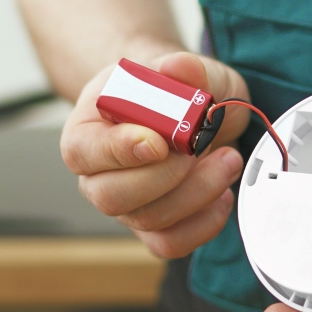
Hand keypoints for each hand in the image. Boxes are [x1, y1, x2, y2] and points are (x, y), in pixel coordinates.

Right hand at [62, 52, 250, 258]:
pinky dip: (202, 225)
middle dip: (164, 178)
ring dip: (194, 194)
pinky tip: (222, 195)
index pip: (84, 152)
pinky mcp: (154, 227)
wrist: (187, 109)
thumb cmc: (174, 89)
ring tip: (226, 160)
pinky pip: (169, 243)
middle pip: (111, 197)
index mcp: (86, 129)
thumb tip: (179, 67)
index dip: (120, 151)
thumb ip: (186, 67)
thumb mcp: (186, 69)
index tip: (159, 141)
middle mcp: (97, 174)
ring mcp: (125, 205)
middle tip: (199, 150)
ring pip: (147, 220)